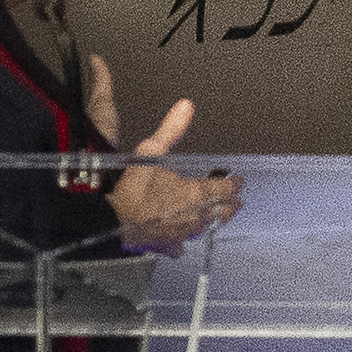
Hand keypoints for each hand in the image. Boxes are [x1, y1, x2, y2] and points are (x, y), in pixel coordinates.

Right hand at [87, 67, 244, 244]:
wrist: (113, 220)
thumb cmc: (133, 190)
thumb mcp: (152, 151)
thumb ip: (172, 129)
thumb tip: (186, 106)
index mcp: (197, 192)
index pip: (225, 188)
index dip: (233, 183)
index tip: (238, 181)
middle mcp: (195, 215)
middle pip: (222, 211)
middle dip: (229, 205)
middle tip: (235, 202)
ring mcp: (184, 232)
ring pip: (205, 227)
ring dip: (211, 220)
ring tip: (214, 217)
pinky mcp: (168, 245)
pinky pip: (181, 244)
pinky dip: (182, 240)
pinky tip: (180, 240)